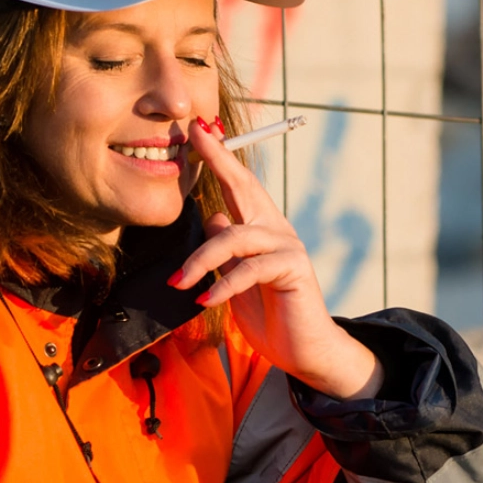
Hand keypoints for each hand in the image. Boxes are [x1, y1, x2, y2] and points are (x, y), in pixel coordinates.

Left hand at [170, 118, 383, 399]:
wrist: (303, 350)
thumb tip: (211, 217)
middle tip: (193, 137)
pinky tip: (205, 301)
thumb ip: (225, 251)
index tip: (198, 131)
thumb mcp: (237, 280)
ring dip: (201, 260)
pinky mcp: (293, 268)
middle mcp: (276, 230)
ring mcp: (287, 246)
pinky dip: (224, 284)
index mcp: (261, 229)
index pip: (238, 187)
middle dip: (218, 160)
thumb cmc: (270, 315)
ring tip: (179, 283)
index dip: (219, 158)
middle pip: (244, 188)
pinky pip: (251, 269)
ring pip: (236, 237)